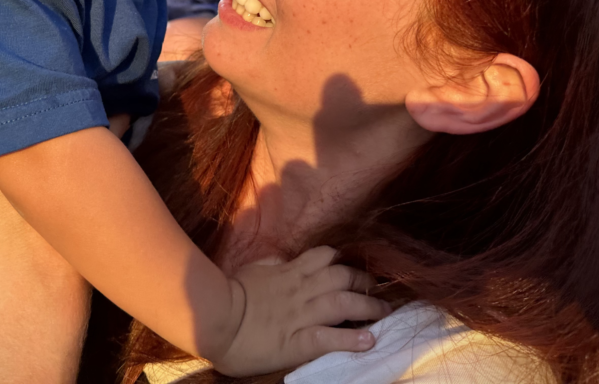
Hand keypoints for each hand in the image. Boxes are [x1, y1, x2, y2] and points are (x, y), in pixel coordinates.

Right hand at [211, 246, 390, 376]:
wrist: (214, 317)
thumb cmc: (229, 293)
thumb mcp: (253, 270)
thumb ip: (273, 264)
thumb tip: (283, 260)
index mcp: (289, 272)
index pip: (325, 257)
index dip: (344, 260)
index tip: (355, 266)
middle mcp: (301, 290)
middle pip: (342, 277)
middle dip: (364, 280)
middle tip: (378, 288)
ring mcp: (301, 315)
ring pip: (343, 303)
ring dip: (368, 306)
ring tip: (384, 311)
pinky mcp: (297, 341)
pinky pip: (329, 338)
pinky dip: (351, 339)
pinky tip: (369, 340)